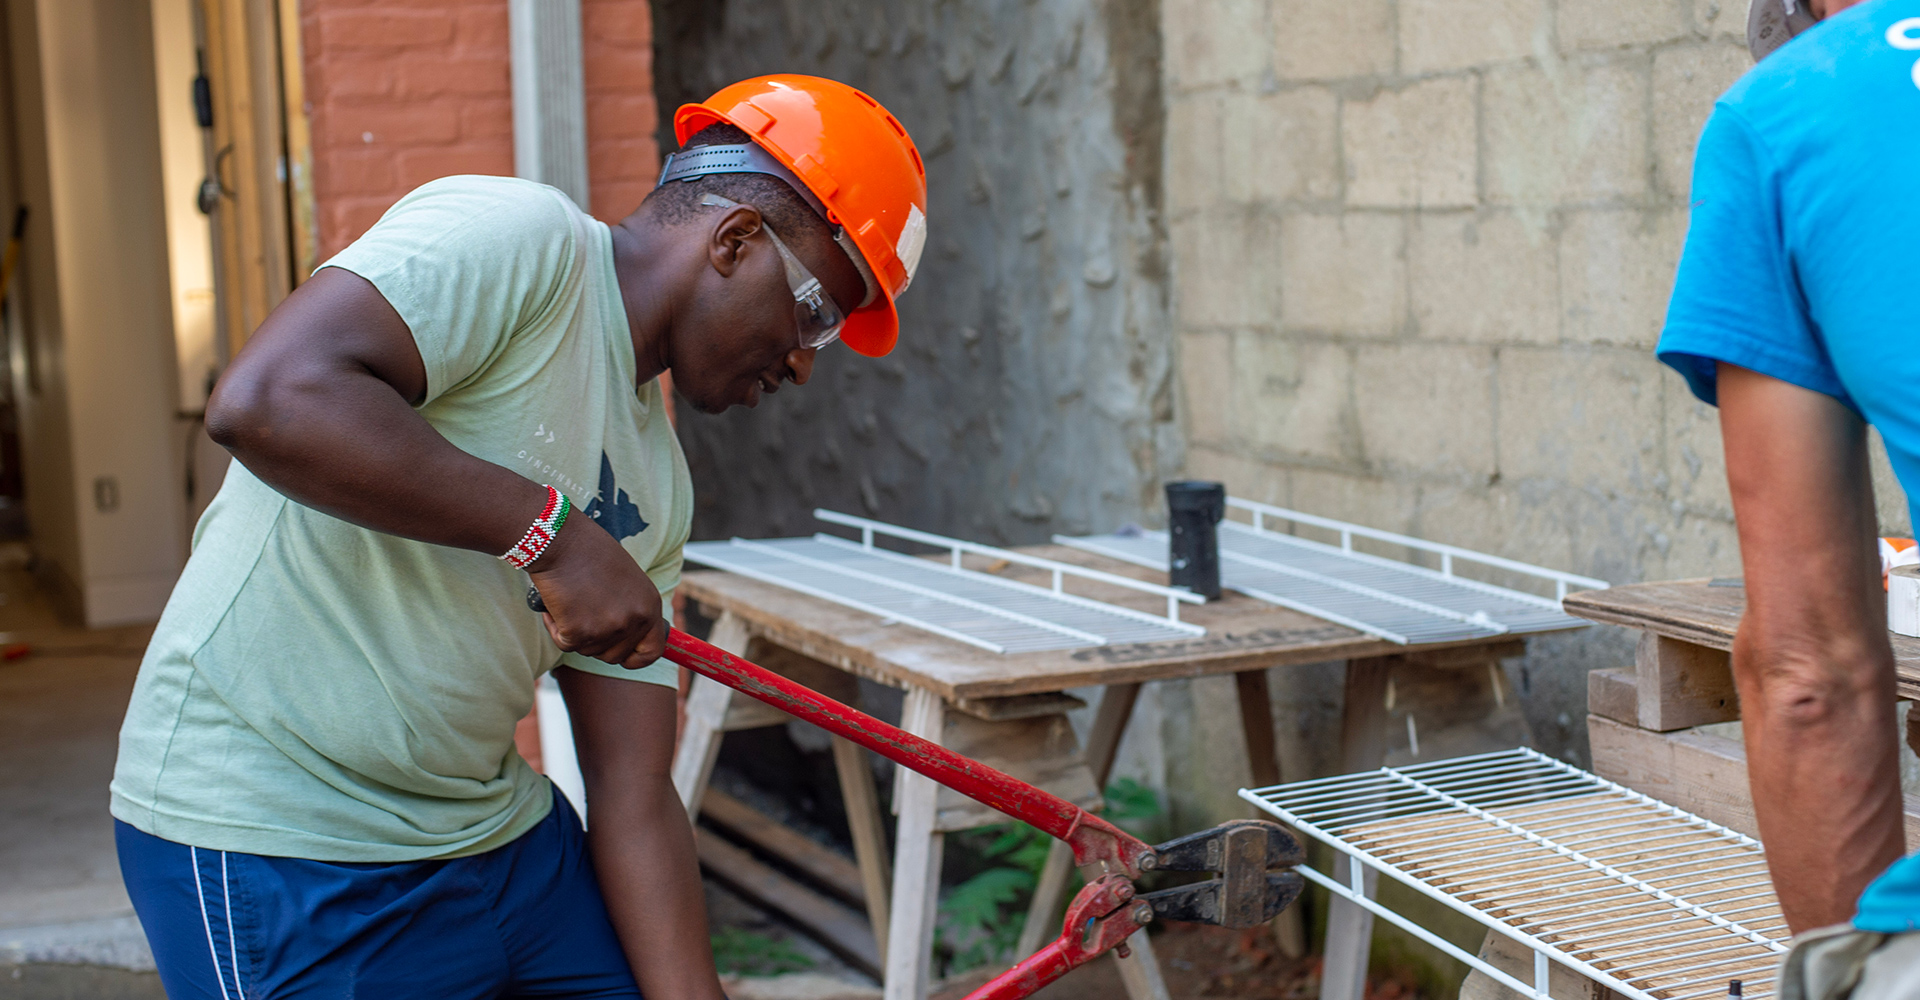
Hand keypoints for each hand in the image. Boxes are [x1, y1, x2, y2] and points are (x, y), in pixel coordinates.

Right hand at [526, 515, 666, 668]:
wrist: (560, 540)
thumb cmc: (589, 552)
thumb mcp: (627, 579)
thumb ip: (632, 608)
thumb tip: (631, 636)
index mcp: (650, 605)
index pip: (652, 652)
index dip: (636, 659)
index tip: (624, 658)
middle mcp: (634, 620)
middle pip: (614, 656)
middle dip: (597, 642)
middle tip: (583, 614)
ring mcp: (608, 628)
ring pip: (588, 650)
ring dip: (575, 632)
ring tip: (572, 599)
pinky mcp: (579, 632)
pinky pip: (564, 643)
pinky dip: (555, 627)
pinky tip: (556, 603)